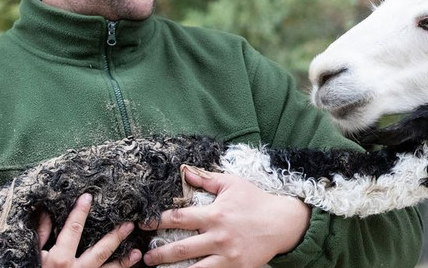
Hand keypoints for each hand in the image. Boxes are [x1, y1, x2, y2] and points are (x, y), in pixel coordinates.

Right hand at [37, 193, 141, 267]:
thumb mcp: (33, 256)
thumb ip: (40, 235)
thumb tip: (45, 213)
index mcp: (60, 259)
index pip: (73, 229)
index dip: (80, 211)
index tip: (88, 197)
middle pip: (101, 250)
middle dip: (116, 236)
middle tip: (129, 225)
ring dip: (124, 262)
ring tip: (138, 253)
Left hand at [140, 168, 310, 267]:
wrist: (282, 223)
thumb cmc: (255, 201)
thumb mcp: (232, 184)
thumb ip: (206, 179)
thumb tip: (184, 171)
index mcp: (215, 215)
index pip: (179, 219)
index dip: (158, 222)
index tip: (144, 224)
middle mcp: (218, 237)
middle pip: (181, 248)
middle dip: (159, 253)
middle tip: (145, 256)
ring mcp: (227, 256)